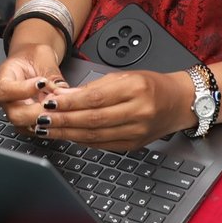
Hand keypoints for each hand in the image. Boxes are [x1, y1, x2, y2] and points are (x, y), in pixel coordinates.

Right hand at [0, 43, 69, 134]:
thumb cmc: (33, 56)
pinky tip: (58, 113)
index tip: (42, 83)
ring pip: (23, 126)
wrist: (32, 61)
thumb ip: (51, 74)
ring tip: (58, 107)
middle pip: (13, 115)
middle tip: (53, 103)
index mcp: (4, 77)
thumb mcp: (43, 57)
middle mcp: (6, 98)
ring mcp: (15, 111)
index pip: (5, 90)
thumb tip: (61, 91)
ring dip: (44, 119)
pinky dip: (47, 125)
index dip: (23, 90)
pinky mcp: (26, 119)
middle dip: (36, 112)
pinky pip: (34, 129)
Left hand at [15, 69, 194, 151]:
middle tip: (42, 118)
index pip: (96, 98)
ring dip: (67, 133)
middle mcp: (138, 112)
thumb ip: (94, 86)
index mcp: (136, 89)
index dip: (70, 102)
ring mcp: (136, 132)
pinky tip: (67, 136)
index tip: (50, 102)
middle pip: (92, 119)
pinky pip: (101, 144)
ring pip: (94, 135)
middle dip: (63, 120)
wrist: (179, 103)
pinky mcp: (133, 145)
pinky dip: (81, 140)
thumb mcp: (125, 76)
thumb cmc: (152, 86)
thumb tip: (64, 95)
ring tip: (48, 129)